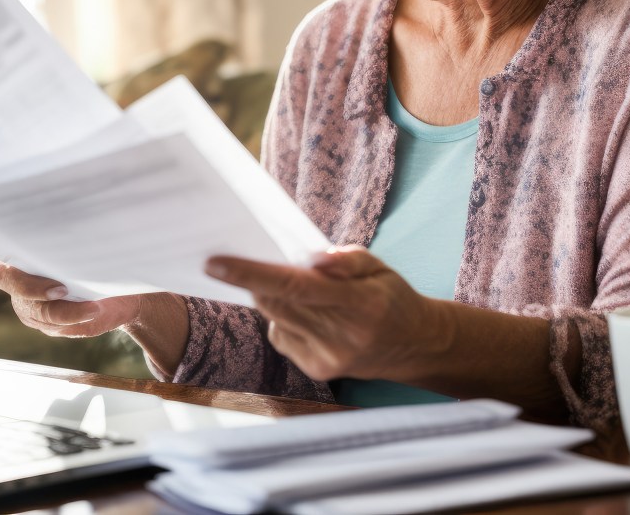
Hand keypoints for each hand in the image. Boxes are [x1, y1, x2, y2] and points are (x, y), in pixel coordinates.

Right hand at [0, 260, 190, 375]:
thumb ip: (85, 247)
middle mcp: (21, 284)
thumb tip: (93, 224)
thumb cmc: (104, 255)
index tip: (60, 287)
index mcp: (21, 254)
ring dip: (72, 318)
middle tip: (86, 305)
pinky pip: (61, 327)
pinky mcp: (52, 322)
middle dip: (54, 307)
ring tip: (98, 310)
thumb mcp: (97, 249)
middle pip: (23, 301)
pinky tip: (96, 314)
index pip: (0, 271)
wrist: (121, 274)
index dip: (25, 282)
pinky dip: (79, 324)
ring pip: (43, 319)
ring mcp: (33, 306)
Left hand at [205, 246, 437, 383]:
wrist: (414, 346)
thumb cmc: (391, 297)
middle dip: (257, 278)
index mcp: (361, 303)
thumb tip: (311, 259)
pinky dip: (285, 318)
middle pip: (276, 302)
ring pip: (274, 318)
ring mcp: (328, 359)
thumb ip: (345, 260)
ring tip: (303, 291)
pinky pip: (281, 336)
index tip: (215, 263)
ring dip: (274, 297)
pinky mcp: (318, 372)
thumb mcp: (378, 267)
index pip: (295, 286)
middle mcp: (343, 336)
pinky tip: (311, 316)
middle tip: (255, 258)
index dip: (251, 274)